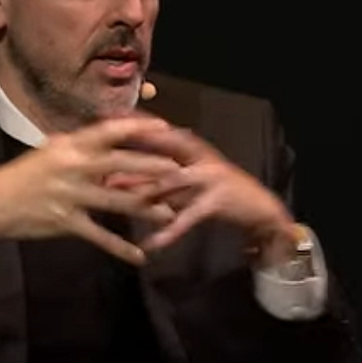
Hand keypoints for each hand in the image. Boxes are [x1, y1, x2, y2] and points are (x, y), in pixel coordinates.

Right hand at [0, 116, 182, 265]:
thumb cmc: (22, 176)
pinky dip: (121, 248)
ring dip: (147, 208)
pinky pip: (100, 237)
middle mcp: (72, 167)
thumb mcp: (49, 153)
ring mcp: (70, 196)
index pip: (109, 132)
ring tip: (171, 213)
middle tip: (180, 172)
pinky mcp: (66, 222)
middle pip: (121, 165)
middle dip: (153, 168)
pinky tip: (140, 256)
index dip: (138, 129)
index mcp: (69, 146)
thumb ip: (78, 147)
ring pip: (117, 201)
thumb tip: (104, 135)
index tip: (166, 129)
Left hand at [118, 126, 296, 262]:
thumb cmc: (218, 194)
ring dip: (141, 185)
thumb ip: (159, 181)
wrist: (261, 208)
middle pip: (161, 147)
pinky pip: (188, 218)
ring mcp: (210, 176)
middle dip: (133, 144)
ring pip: (170, 179)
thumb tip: (119, 180)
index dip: (134, 124)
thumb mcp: (188, 184)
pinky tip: (152, 244)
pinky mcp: (217, 200)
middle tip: (100, 145)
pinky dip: (169, 232)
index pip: (160, 133)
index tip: (106, 118)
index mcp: (193, 149)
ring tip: (113, 189)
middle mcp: (200, 157)